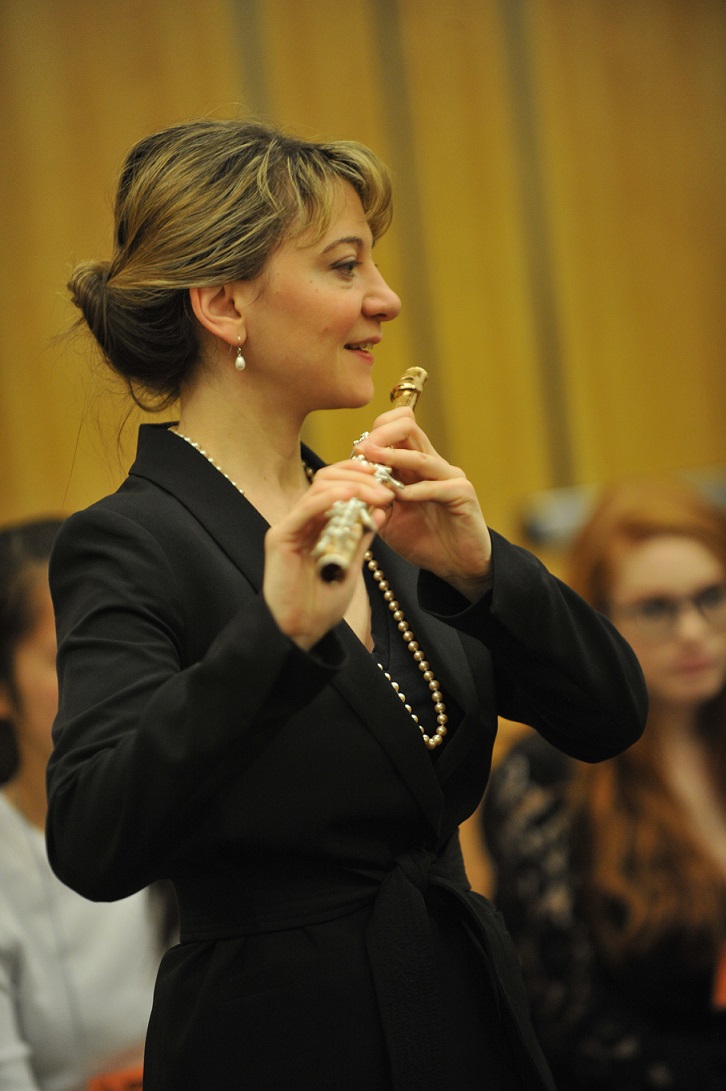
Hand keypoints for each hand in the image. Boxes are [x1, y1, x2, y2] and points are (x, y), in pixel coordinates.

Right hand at [263, 464, 392, 649]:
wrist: (298, 633)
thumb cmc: (321, 605)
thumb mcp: (352, 567)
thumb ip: (362, 538)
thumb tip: (381, 510)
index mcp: (318, 525)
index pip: (337, 486)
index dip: (362, 477)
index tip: (389, 481)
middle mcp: (302, 521)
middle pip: (328, 479)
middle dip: (361, 475)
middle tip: (387, 485)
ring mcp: (291, 527)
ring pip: (319, 488)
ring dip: (353, 485)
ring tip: (378, 492)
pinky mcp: (280, 537)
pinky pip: (306, 508)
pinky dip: (330, 497)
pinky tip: (352, 495)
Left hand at [354, 407, 492, 601]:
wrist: (455, 564)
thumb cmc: (423, 538)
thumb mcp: (388, 518)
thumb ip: (372, 499)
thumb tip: (347, 485)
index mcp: (413, 465)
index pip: (396, 429)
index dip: (375, 433)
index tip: (356, 451)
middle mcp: (432, 464)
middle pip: (409, 429)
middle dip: (382, 435)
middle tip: (362, 450)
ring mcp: (449, 477)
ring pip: (420, 456)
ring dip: (393, 457)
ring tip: (372, 460)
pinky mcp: (462, 493)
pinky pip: (436, 486)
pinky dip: (415, 491)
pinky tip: (399, 496)